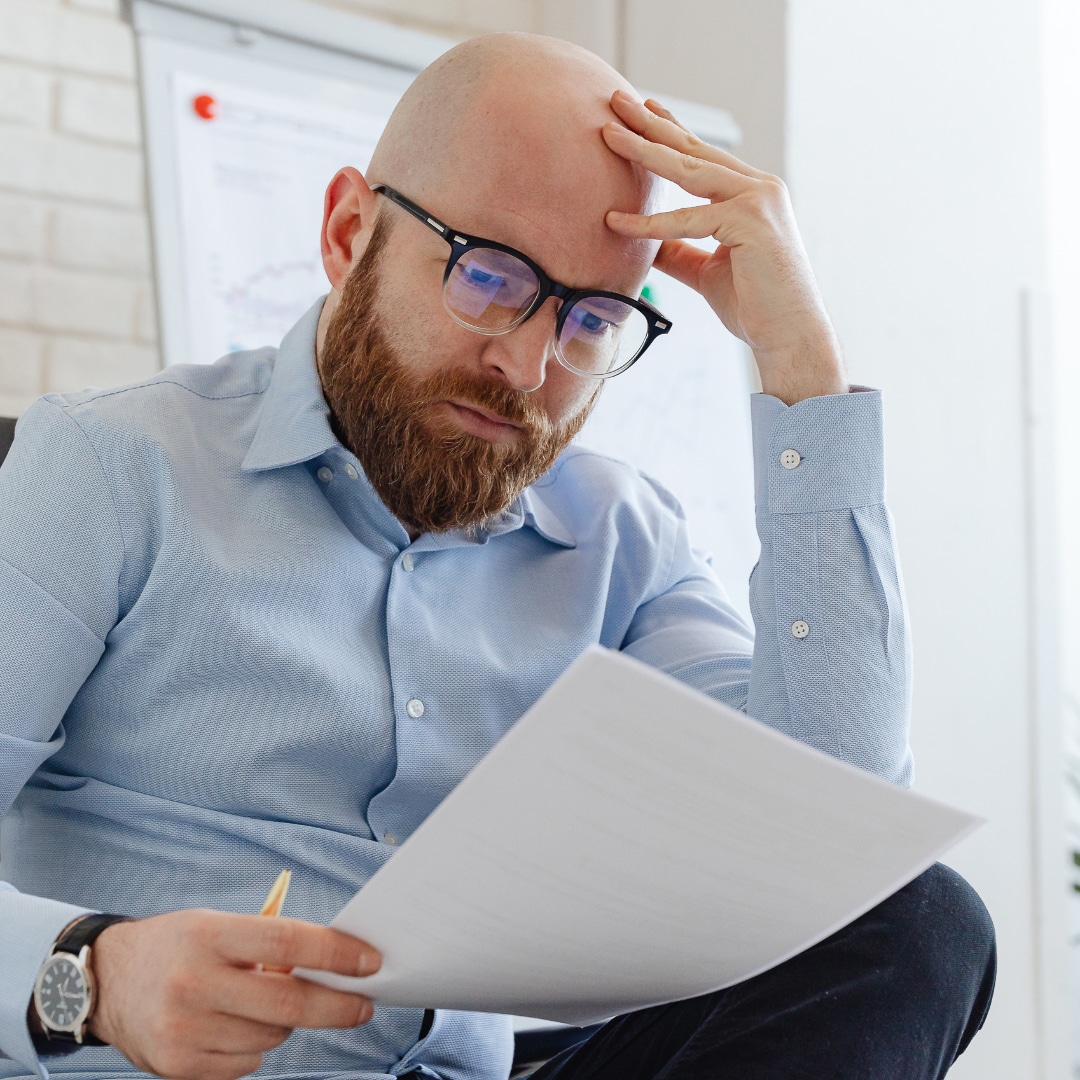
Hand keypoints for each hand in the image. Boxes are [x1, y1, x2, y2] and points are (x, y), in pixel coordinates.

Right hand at [88, 910, 380, 1079]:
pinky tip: (232, 1026)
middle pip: (288, 1003)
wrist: (106, 981)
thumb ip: (269, 943)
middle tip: (364, 1005)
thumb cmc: (179, 945)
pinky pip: (247, 1063)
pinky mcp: (176, 1067)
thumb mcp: (217, 925)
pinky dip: (254, 1047)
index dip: (336, 954)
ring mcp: (183, 1029)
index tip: (371, 962)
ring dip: (284, 1023)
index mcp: (210, 935)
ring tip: (259, 1003)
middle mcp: (194, 983)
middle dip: (338, 1006)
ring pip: (272, 1036)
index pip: (288, 942)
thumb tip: (336, 963)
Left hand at [603, 89, 847, 404]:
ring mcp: (758, 200)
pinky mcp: (751, 222)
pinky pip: (688, 219)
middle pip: (693, 150)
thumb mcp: (706, 272)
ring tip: (608, 134)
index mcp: (752, 194)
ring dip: (645, 150)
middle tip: (616, 99)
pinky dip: (650, 221)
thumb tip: (646, 244)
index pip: (703, 155)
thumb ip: (679, 252)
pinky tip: (616, 220)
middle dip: (651, 124)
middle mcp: (759, 188)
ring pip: (690, 170)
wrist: (788, 336)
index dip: (671, 130)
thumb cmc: (754, 306)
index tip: (642, 108)